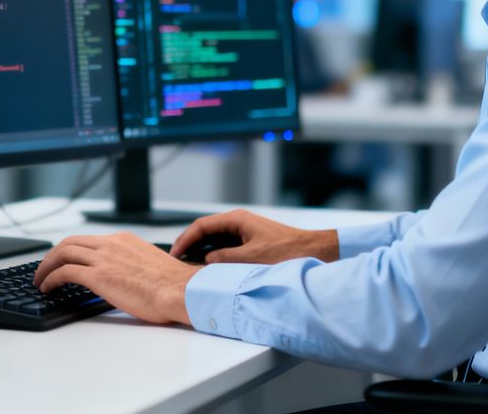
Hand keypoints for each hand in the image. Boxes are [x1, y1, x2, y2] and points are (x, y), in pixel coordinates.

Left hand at [33, 232, 196, 324]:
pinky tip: (47, 288)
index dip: (70, 251)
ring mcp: (104, 258)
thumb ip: (132, 265)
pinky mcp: (99, 275)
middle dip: (52, 256)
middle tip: (44, 269)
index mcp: (124, 240)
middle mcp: (112, 244)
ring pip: (63, 253)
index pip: (88, 240)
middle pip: (70, 242)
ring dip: (46, 266)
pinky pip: (65, 272)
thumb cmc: (173, 285)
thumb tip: (124, 278)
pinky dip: (51, 278)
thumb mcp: (149, 265)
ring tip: (40, 280)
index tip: (63, 261)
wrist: (181, 291)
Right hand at [170, 209, 338, 264]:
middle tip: (176, 260)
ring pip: (215, 240)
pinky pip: (226, 247)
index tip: (174, 253)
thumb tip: (206, 261)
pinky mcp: (251, 242)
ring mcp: (245, 231)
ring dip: (202, 251)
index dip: (185, 239)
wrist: (313, 251)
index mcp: (237, 219)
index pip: (201, 225)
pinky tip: (211, 268)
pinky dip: (215, 256)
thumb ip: (224, 258)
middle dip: (190, 245)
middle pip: (206, 231)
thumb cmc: (287, 251)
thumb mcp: (250, 258)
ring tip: (189, 265)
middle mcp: (239, 222)